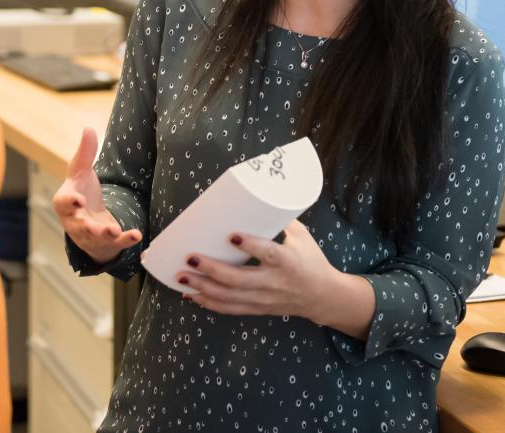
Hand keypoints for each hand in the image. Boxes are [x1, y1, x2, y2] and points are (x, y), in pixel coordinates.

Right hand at [53, 128, 141, 264]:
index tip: (78, 200)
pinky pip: (116, 244)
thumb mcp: (81, 172)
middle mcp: (76, 221)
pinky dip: (126, 240)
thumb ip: (85, 153)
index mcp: (66, 203)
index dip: (69, 202)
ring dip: (104, 234)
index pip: (63, 203)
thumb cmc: (81, 193)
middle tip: (92, 226)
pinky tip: (136, 235)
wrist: (90, 219)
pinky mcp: (107, 243)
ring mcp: (91, 235)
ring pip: (95, 238)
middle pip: (78, 225)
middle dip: (85, 226)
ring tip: (114, 230)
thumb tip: (88, 128)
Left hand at [179, 220, 366, 331]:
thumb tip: (257, 195)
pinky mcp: (258, 308)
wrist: (322, 297)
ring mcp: (264, 299)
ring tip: (181, 277)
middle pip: (239, 280)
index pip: (267, 253)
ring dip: (202, 288)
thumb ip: (279, 219)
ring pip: (229, 297)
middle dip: (211, 270)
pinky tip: (191, 295)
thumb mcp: (301, 237)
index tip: (231, 235)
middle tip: (189, 258)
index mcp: (288, 262)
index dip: (249, 246)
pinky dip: (209, 303)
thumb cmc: (310, 261)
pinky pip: (230, 308)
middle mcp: (274, 283)